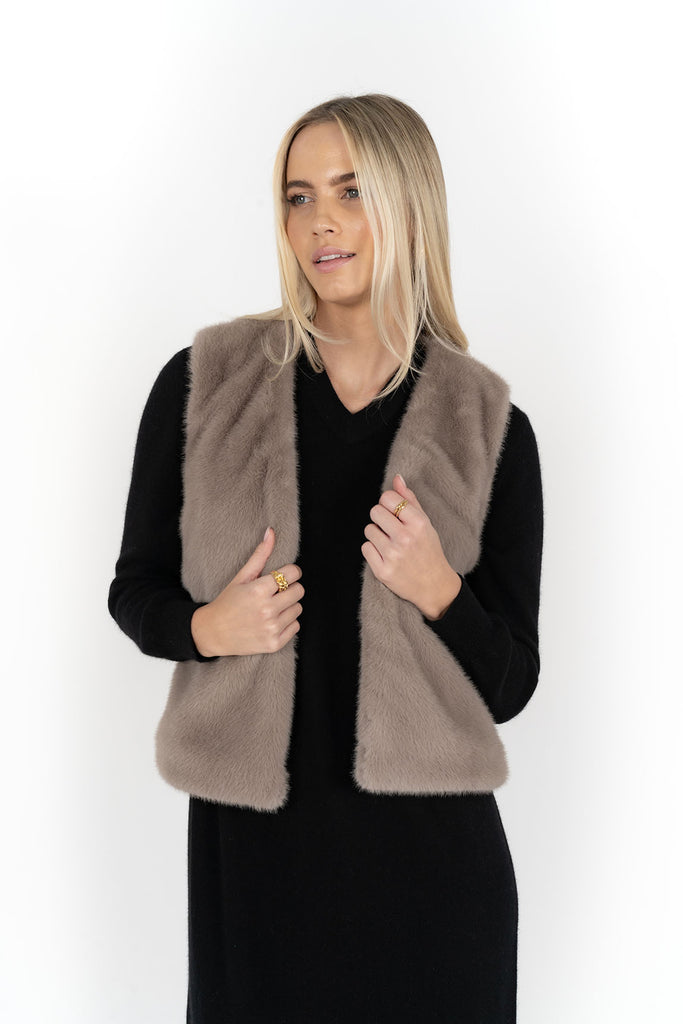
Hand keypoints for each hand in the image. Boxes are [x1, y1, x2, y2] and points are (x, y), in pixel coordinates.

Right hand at [191, 528, 303, 656]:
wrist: (213, 632)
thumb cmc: (228, 601)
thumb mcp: (241, 577)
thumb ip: (260, 555)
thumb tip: (271, 531)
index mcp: (258, 590)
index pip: (293, 573)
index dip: (290, 572)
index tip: (281, 576)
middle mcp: (267, 610)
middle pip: (299, 591)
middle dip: (290, 589)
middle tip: (275, 593)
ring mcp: (271, 628)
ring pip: (298, 608)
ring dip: (288, 606)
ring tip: (271, 607)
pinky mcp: (274, 643)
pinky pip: (296, 626)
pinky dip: (287, 623)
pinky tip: (272, 621)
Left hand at [361, 474, 461, 619]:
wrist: (434, 585)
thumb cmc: (429, 550)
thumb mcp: (425, 523)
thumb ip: (409, 500)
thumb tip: (396, 478)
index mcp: (418, 523)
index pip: (387, 497)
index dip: (388, 504)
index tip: (394, 513)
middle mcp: (405, 538)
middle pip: (375, 511)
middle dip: (380, 518)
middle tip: (391, 529)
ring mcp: (393, 556)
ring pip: (369, 530)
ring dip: (376, 535)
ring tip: (390, 543)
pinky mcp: (383, 571)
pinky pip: (365, 548)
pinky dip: (373, 550)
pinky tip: (386, 555)